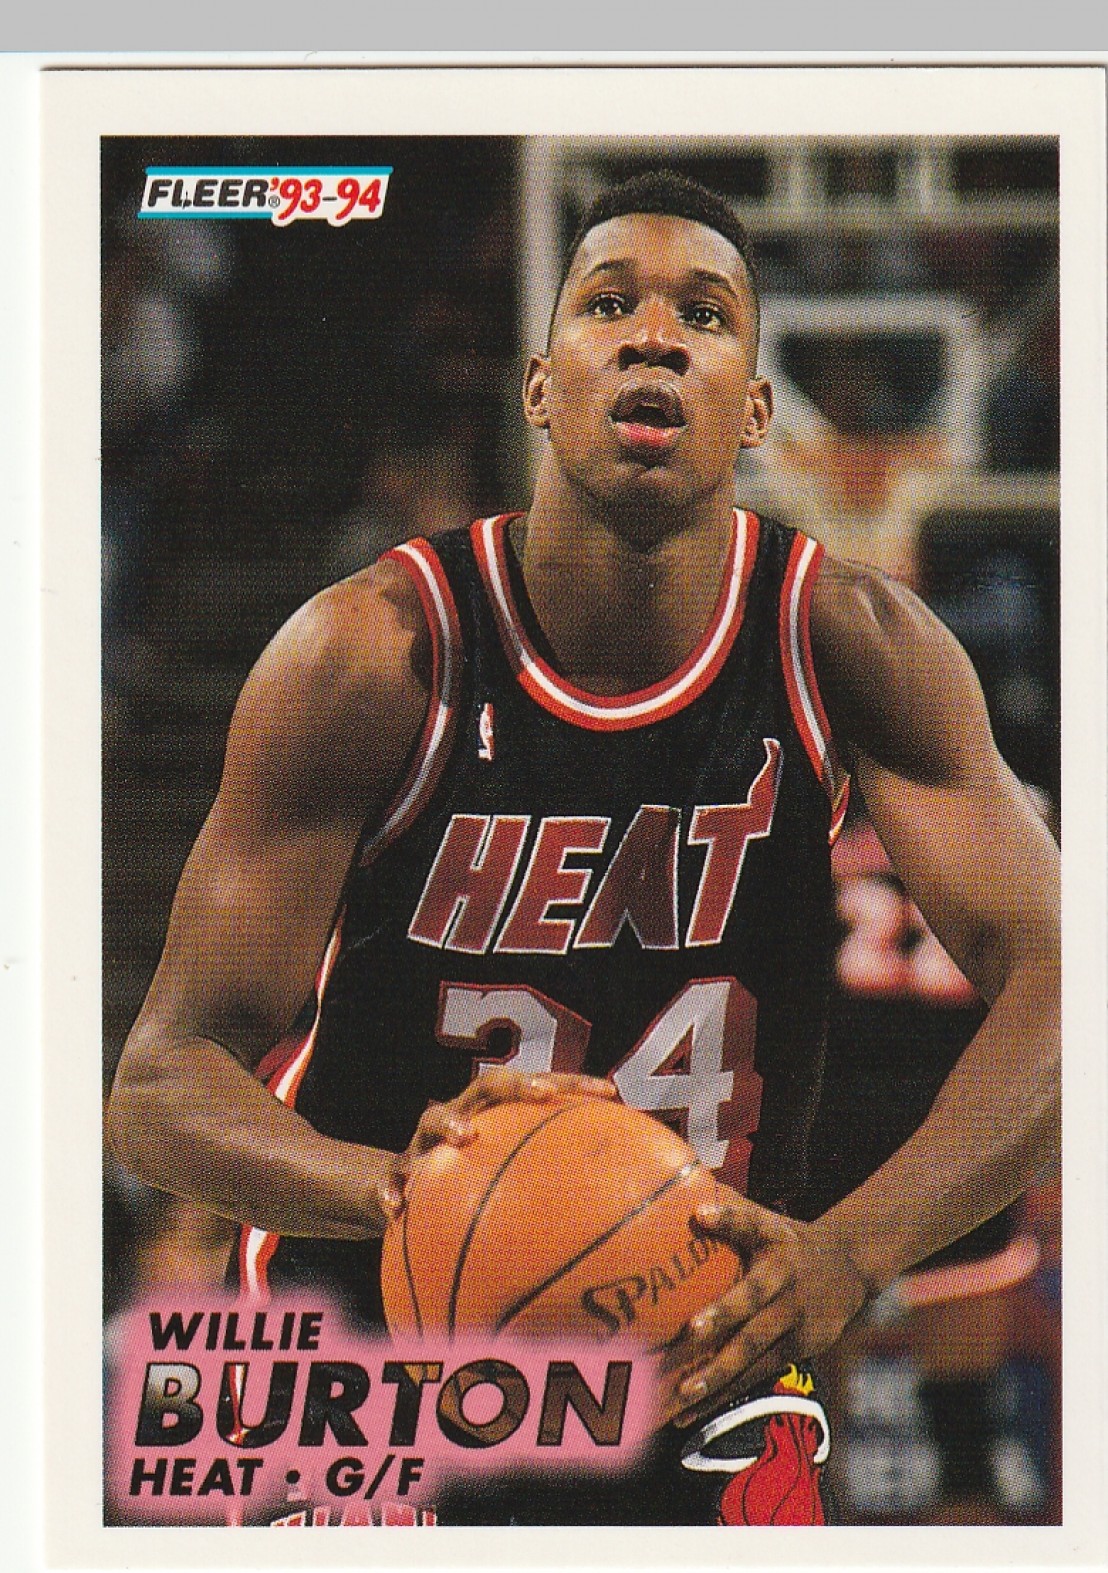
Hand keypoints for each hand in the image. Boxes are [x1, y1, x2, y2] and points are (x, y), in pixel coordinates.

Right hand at [377, 1069, 619, 1220]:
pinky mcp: (392, 1175)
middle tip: (542, 1093)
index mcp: (494, 1116)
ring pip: (431, 1121)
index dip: (573, 1085)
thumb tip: (616, 1220)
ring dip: (449, 1123)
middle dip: (516, 1085)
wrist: (397, 1198)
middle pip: (488, 1088)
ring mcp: (423, 1144)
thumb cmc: (466, 1193)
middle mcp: (460, 1118)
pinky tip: (397, 1210)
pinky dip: (390, 1193)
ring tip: (464, 1136)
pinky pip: (387, 1183)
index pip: (538, 1089)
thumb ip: (550, 1193)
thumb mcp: (504, 1188)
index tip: (609, 1093)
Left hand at [658, 1189, 871, 1427]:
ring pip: (755, 1351)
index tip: (703, 1215)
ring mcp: (797, 1320)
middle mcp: (787, 1282)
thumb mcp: (769, 1222)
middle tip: (688, 1334)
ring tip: (682, 1395)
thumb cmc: (789, 1242)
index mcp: (777, 1242)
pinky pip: (760, 1373)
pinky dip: (727, 1392)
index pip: (751, 1225)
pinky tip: (695, 1410)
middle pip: (752, 1302)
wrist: (849, 1268)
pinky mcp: (802, 1348)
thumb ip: (734, 1213)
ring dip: (718, 1375)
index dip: (729, 1220)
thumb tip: (691, 1206)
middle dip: (721, 1320)